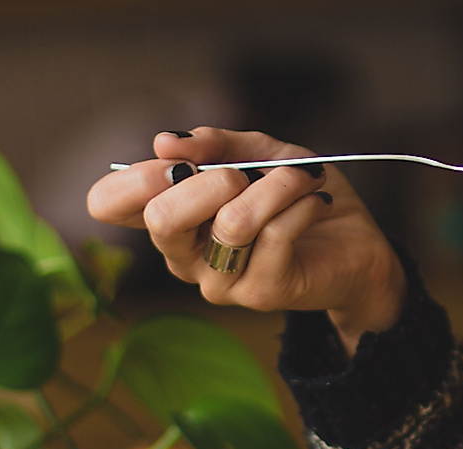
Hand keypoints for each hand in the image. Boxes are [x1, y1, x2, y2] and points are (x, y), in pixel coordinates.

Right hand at [87, 127, 403, 350]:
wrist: (355, 244)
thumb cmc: (296, 195)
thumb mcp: (258, 153)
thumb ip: (215, 143)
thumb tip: (166, 142)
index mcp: (169, 217)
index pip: (107, 204)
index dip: (133, 177)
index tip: (177, 159)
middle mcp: (183, 256)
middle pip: (161, 218)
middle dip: (209, 179)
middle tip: (245, 172)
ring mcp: (218, 281)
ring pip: (232, 223)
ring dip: (276, 185)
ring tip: (303, 176)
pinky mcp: (260, 294)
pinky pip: (276, 234)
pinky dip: (301, 203)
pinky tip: (316, 200)